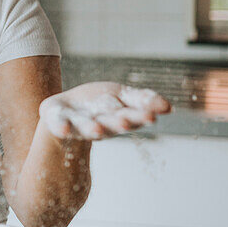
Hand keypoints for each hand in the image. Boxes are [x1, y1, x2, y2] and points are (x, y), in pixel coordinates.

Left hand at [39, 82, 170, 140]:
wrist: (65, 110)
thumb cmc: (99, 104)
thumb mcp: (123, 96)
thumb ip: (144, 100)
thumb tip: (169, 107)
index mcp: (120, 117)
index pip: (133, 115)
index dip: (141, 116)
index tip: (152, 116)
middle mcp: (101, 123)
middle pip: (112, 123)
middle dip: (119, 122)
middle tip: (127, 122)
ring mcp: (79, 123)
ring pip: (88, 127)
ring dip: (93, 128)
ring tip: (98, 129)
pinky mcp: (58, 120)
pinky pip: (59, 125)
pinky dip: (62, 127)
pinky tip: (64, 129)